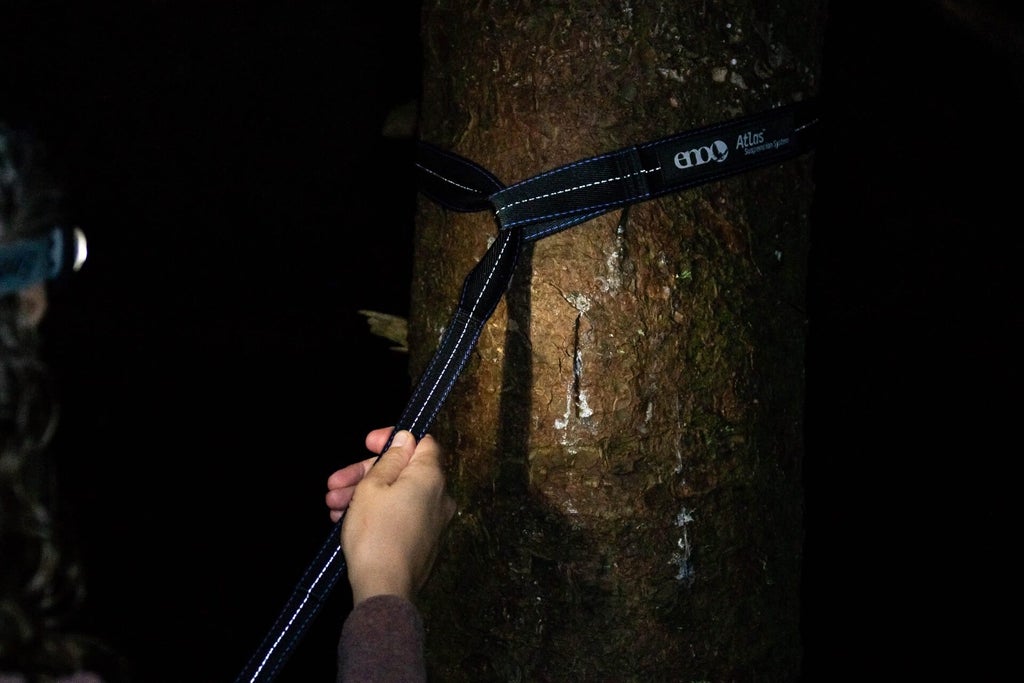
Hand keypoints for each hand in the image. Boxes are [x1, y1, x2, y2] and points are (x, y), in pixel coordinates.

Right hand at [326, 427, 455, 604]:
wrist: (384, 590)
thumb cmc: (376, 534)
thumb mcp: (373, 487)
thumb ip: (391, 459)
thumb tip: (406, 439)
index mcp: (432, 477)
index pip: (422, 442)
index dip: (394, 438)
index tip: (369, 443)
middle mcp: (440, 497)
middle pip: (403, 471)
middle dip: (365, 474)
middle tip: (335, 483)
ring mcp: (433, 522)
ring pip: (397, 496)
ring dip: (363, 496)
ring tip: (333, 507)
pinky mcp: (424, 542)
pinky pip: (400, 517)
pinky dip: (376, 514)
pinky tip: (345, 521)